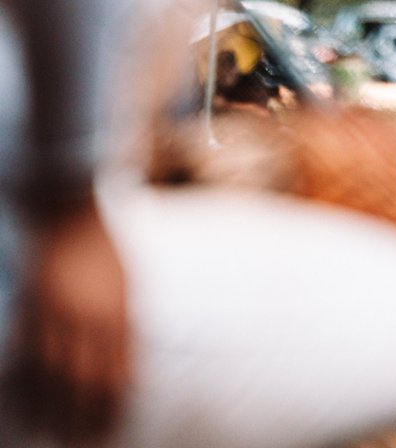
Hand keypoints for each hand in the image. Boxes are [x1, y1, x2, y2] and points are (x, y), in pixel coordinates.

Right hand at [5, 195, 131, 442]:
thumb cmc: (104, 244)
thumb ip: (127, 320)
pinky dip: (28, 380)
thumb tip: (132, 359)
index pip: (121, 372)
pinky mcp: (34, 305)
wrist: (70, 207)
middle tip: (80, 445)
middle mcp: (92, 316)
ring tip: (51, 435)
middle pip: (88, 381)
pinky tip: (26, 401)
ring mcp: (60, 312)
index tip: (109, 430)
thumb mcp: (129, 280)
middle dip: (84, 417)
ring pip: (55, 374)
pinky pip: (29, 352)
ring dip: (53, 409)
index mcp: (120, 311)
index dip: (114, 405)